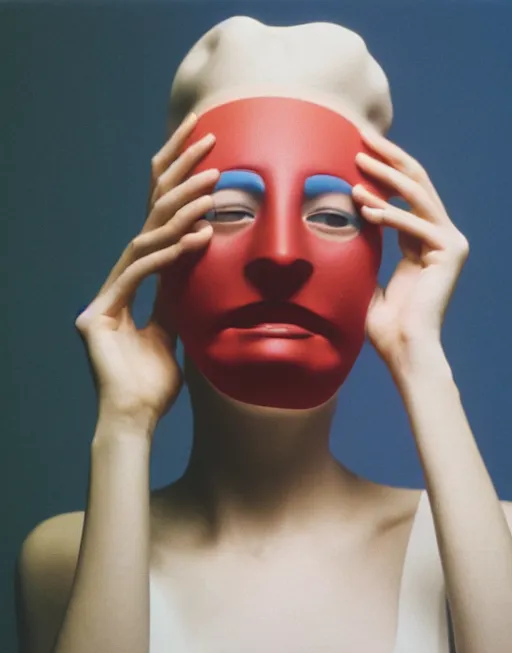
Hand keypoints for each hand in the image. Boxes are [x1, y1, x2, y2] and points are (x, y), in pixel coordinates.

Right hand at [75, 112, 218, 428]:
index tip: (210, 153)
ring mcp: (105, 296)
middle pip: (149, 215)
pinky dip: (169, 255)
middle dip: (178, 171)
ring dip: (181, 209)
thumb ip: (178, 298)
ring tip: (214, 184)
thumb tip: (197, 272)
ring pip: (144, 238)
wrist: (132, 420)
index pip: (160, 223)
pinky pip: (138, 276)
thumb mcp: (175, 330)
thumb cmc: (153, 383)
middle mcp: (118, 281)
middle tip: (208, 134)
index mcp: (134, 283)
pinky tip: (198, 237)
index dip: (180, 184)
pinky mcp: (98, 316)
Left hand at [351, 129, 468, 380]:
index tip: (357, 150)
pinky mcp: (452, 253)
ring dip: (386, 178)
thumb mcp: (367, 274)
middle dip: (388, 157)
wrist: (404, 349)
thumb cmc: (383, 322)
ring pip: (418, 195)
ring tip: (357, 162)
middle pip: (416, 182)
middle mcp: (441, 235)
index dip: (383, 169)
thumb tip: (336, 222)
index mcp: (422, 239)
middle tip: (361, 137)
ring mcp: (450, 242)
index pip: (405, 192)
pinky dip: (391, 215)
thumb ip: (362, 246)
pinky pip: (417, 225)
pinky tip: (365, 208)